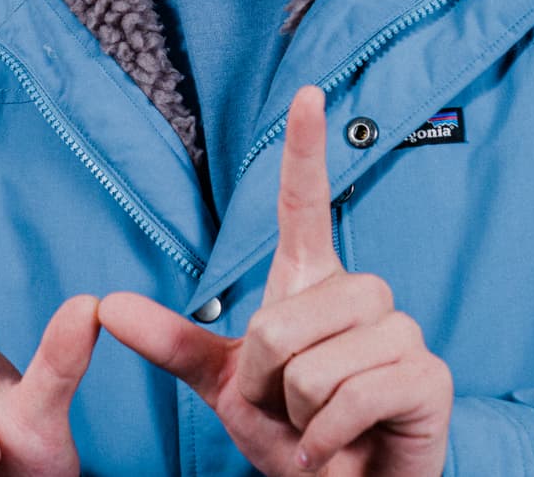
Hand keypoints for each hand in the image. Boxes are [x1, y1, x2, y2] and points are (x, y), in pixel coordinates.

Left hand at [98, 87, 451, 475]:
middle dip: (264, 383)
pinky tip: (335, 447)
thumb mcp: (225, 385)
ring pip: (311, 364)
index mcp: (313, 283)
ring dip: (297, 413)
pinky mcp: (428, 376)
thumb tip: (105, 305)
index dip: (304, 148)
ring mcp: (402, 332)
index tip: (307, 92)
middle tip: (290, 406)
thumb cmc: (295, 430)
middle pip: (279, 323)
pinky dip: (324, 437)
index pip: (304, 203)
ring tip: (320, 423)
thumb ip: (171, 344)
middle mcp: (363, 293)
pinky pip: (349, 397)